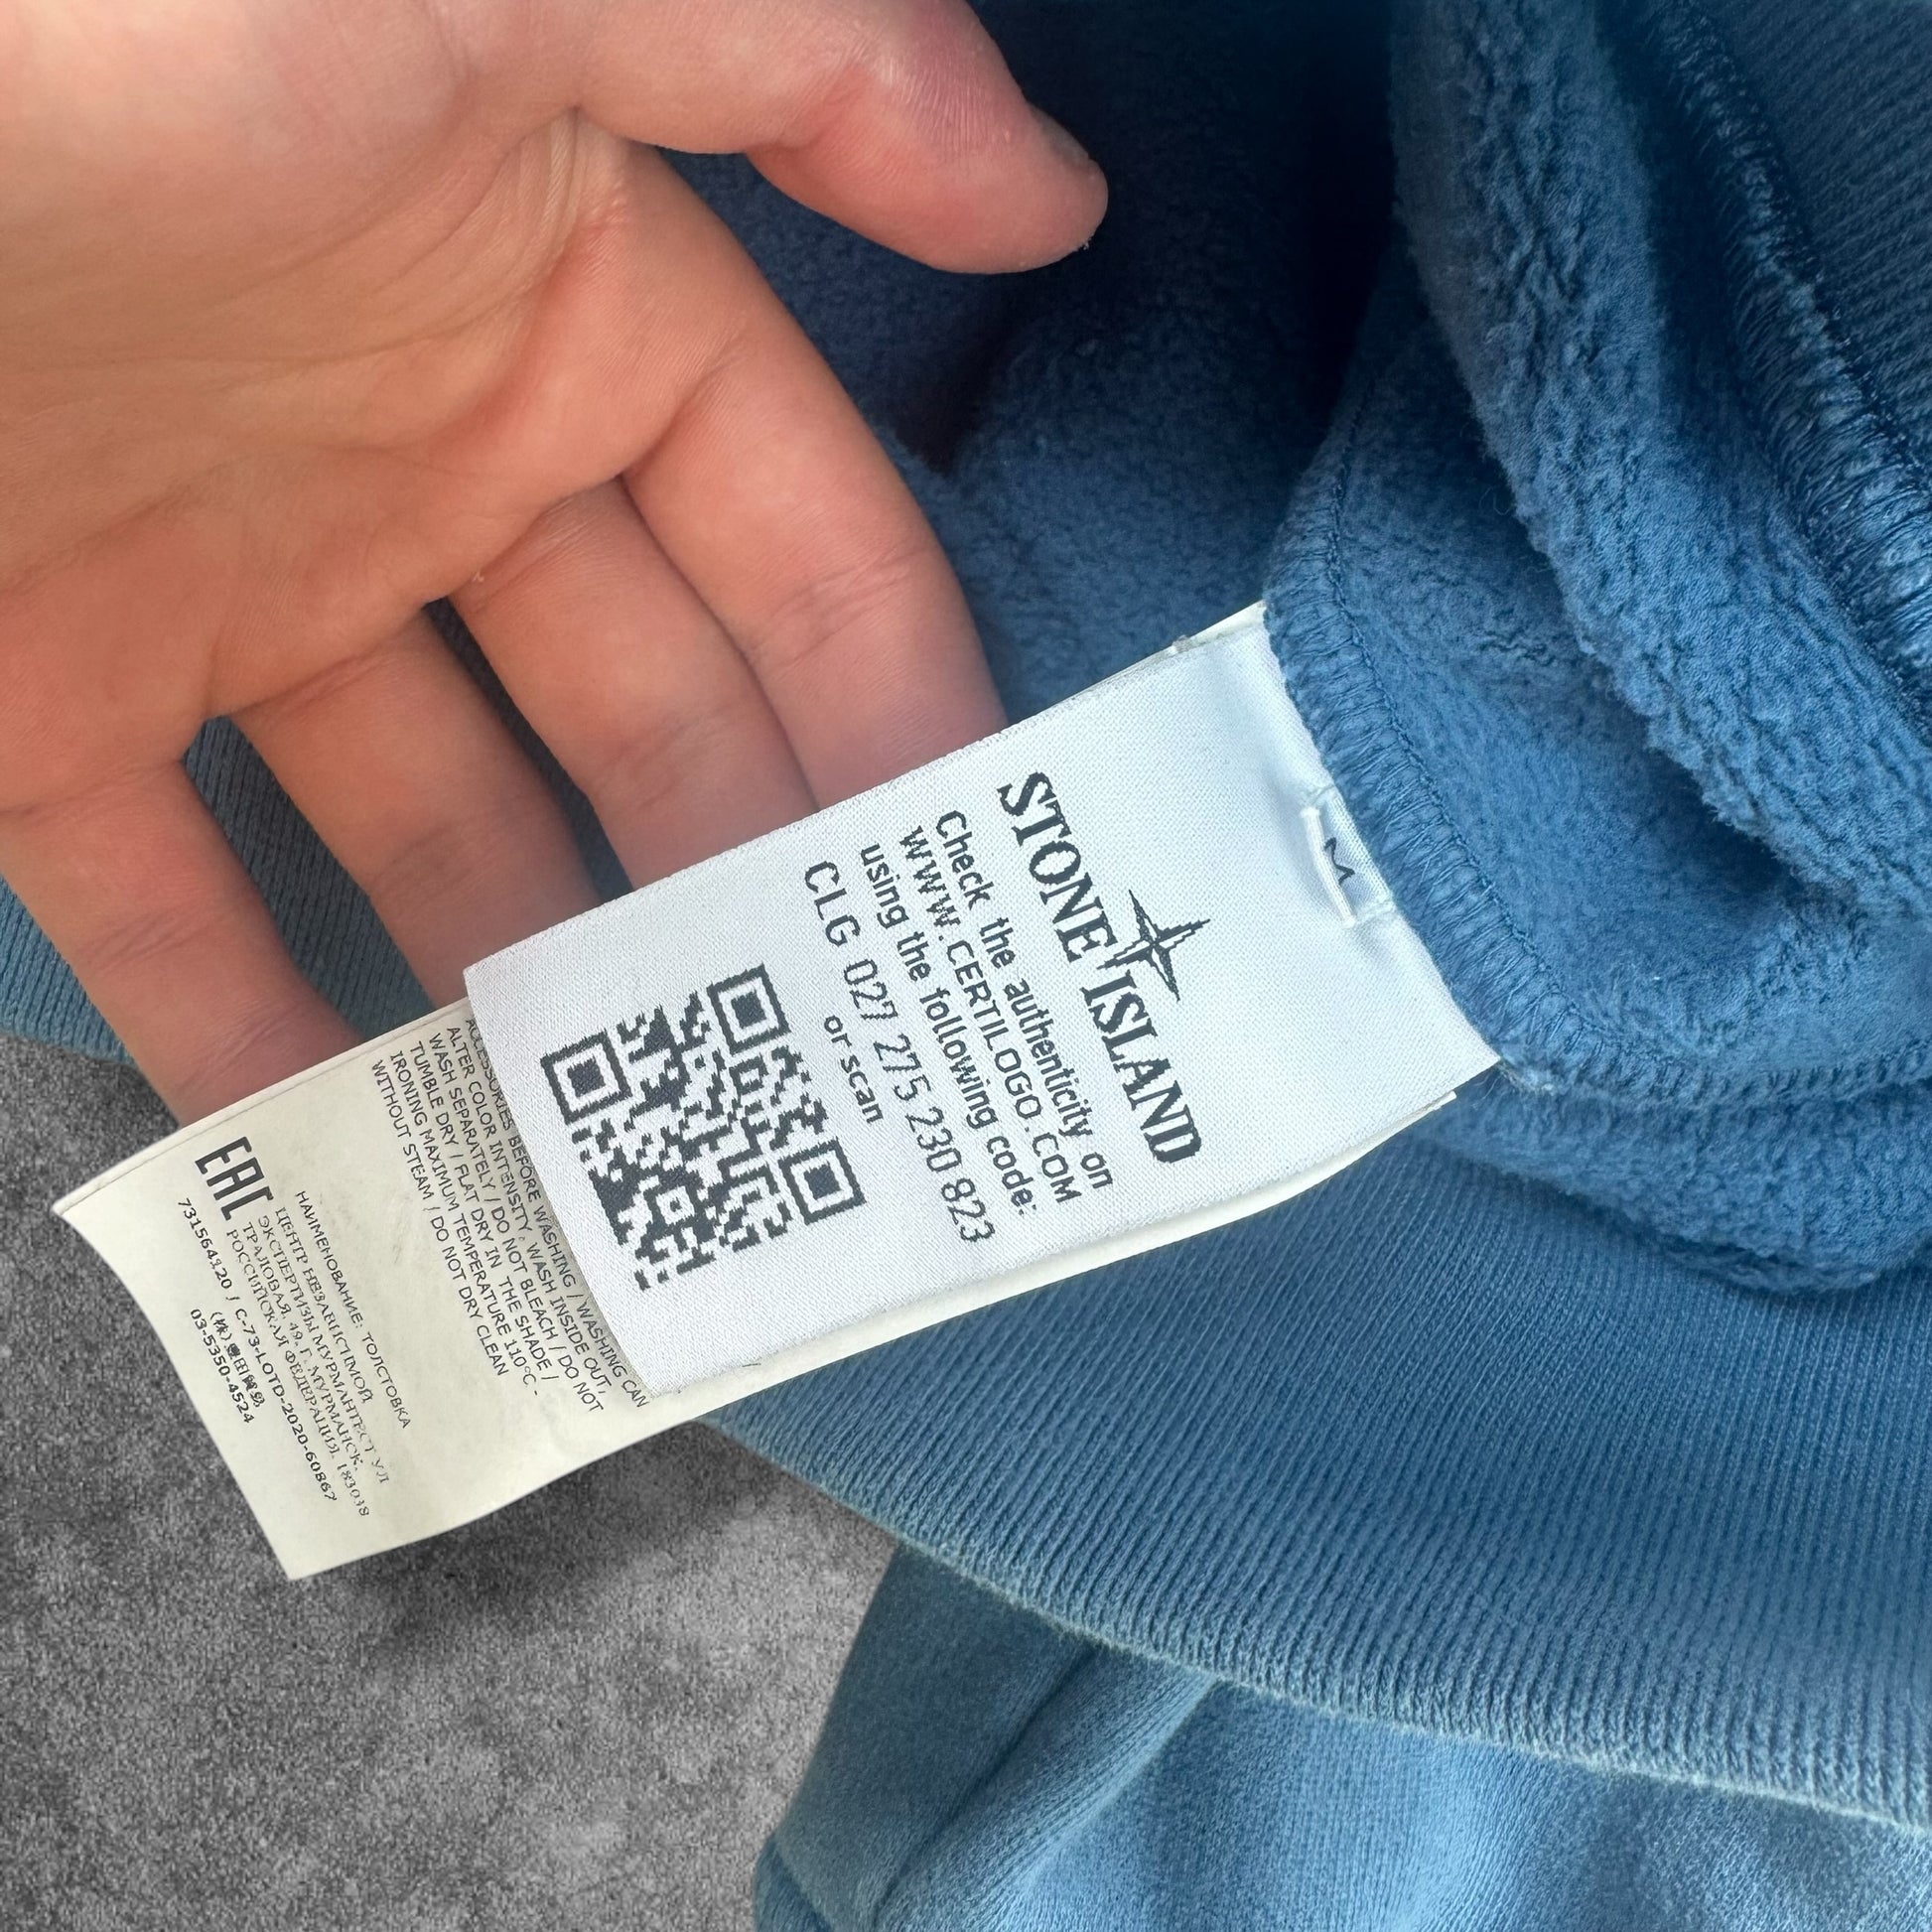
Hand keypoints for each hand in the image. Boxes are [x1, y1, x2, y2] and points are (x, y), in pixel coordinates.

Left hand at [0, 0, 1104, 1119]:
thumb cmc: (93, 26)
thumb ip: (789, 57)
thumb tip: (1049, 185)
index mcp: (561, 308)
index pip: (801, 548)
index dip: (898, 716)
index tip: (971, 903)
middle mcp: (421, 461)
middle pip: (649, 729)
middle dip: (751, 895)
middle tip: (845, 1085)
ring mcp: (233, 595)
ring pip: (443, 844)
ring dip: (539, 1002)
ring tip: (647, 1169)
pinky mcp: (35, 706)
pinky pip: (181, 910)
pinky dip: (262, 1042)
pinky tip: (367, 1173)